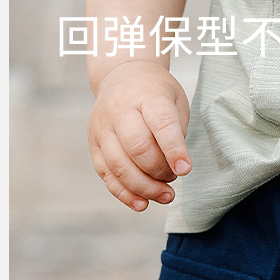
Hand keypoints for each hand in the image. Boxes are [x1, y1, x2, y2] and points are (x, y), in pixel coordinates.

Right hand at [87, 60, 191, 210]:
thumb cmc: (155, 94)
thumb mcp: (175, 101)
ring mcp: (102, 128)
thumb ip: (176, 132)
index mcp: (146, 96)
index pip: (161, 124)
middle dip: (160, 172)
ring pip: (119, 166)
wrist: (122, 76)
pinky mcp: (94, 145)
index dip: (174, 150)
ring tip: (165, 195)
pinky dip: (125, 194)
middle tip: (174, 177)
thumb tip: (175, 168)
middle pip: (137, 148)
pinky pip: (107, 175)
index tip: (185, 170)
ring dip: (145, 188)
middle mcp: (119, 110)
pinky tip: (142, 204)